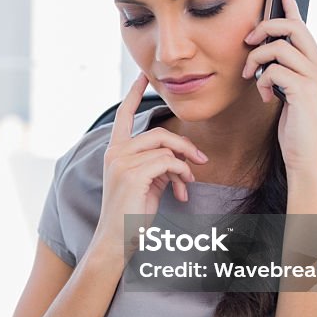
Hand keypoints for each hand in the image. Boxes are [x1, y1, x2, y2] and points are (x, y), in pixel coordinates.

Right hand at [89, 72, 209, 261]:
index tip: (143, 76)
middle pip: (158, 133)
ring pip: (165, 146)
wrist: (116, 240)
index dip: (133, 94)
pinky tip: (181, 192)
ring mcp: (122, 162)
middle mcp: (115, 152)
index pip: (123, 116)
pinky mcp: (133, 174)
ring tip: (189, 182)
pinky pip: (169, 162)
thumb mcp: (145, 184)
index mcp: (114, 152)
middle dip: (184, 145)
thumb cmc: (130, 215)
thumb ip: (156, 165)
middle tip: (202, 160)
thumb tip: (181, 161)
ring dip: (185, 163)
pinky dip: (182, 174)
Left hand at [241, 0, 316, 176]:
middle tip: (248, 41)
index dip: (292, 6)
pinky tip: (263, 97)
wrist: (307, 158)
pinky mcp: (304, 91)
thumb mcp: (289, 93)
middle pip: (292, 27)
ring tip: (251, 76)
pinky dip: (262, 81)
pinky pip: (274, 70)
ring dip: (256, 59)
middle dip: (265, 27)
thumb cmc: (296, 127)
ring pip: (278, 47)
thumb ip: (284, 72)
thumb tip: (266, 56)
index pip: (304, 27)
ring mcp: (315, 78)